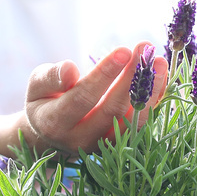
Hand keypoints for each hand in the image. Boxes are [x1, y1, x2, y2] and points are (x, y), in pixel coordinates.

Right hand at [23, 41, 168, 158]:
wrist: (49, 135)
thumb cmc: (44, 102)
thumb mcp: (36, 86)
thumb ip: (50, 77)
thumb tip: (70, 70)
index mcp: (55, 123)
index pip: (83, 98)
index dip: (103, 75)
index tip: (123, 51)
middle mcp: (79, 139)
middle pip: (110, 110)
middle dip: (131, 78)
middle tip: (145, 49)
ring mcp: (101, 146)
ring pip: (130, 122)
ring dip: (149, 92)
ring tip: (159, 62)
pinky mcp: (117, 146)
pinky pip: (139, 125)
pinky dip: (152, 103)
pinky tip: (160, 79)